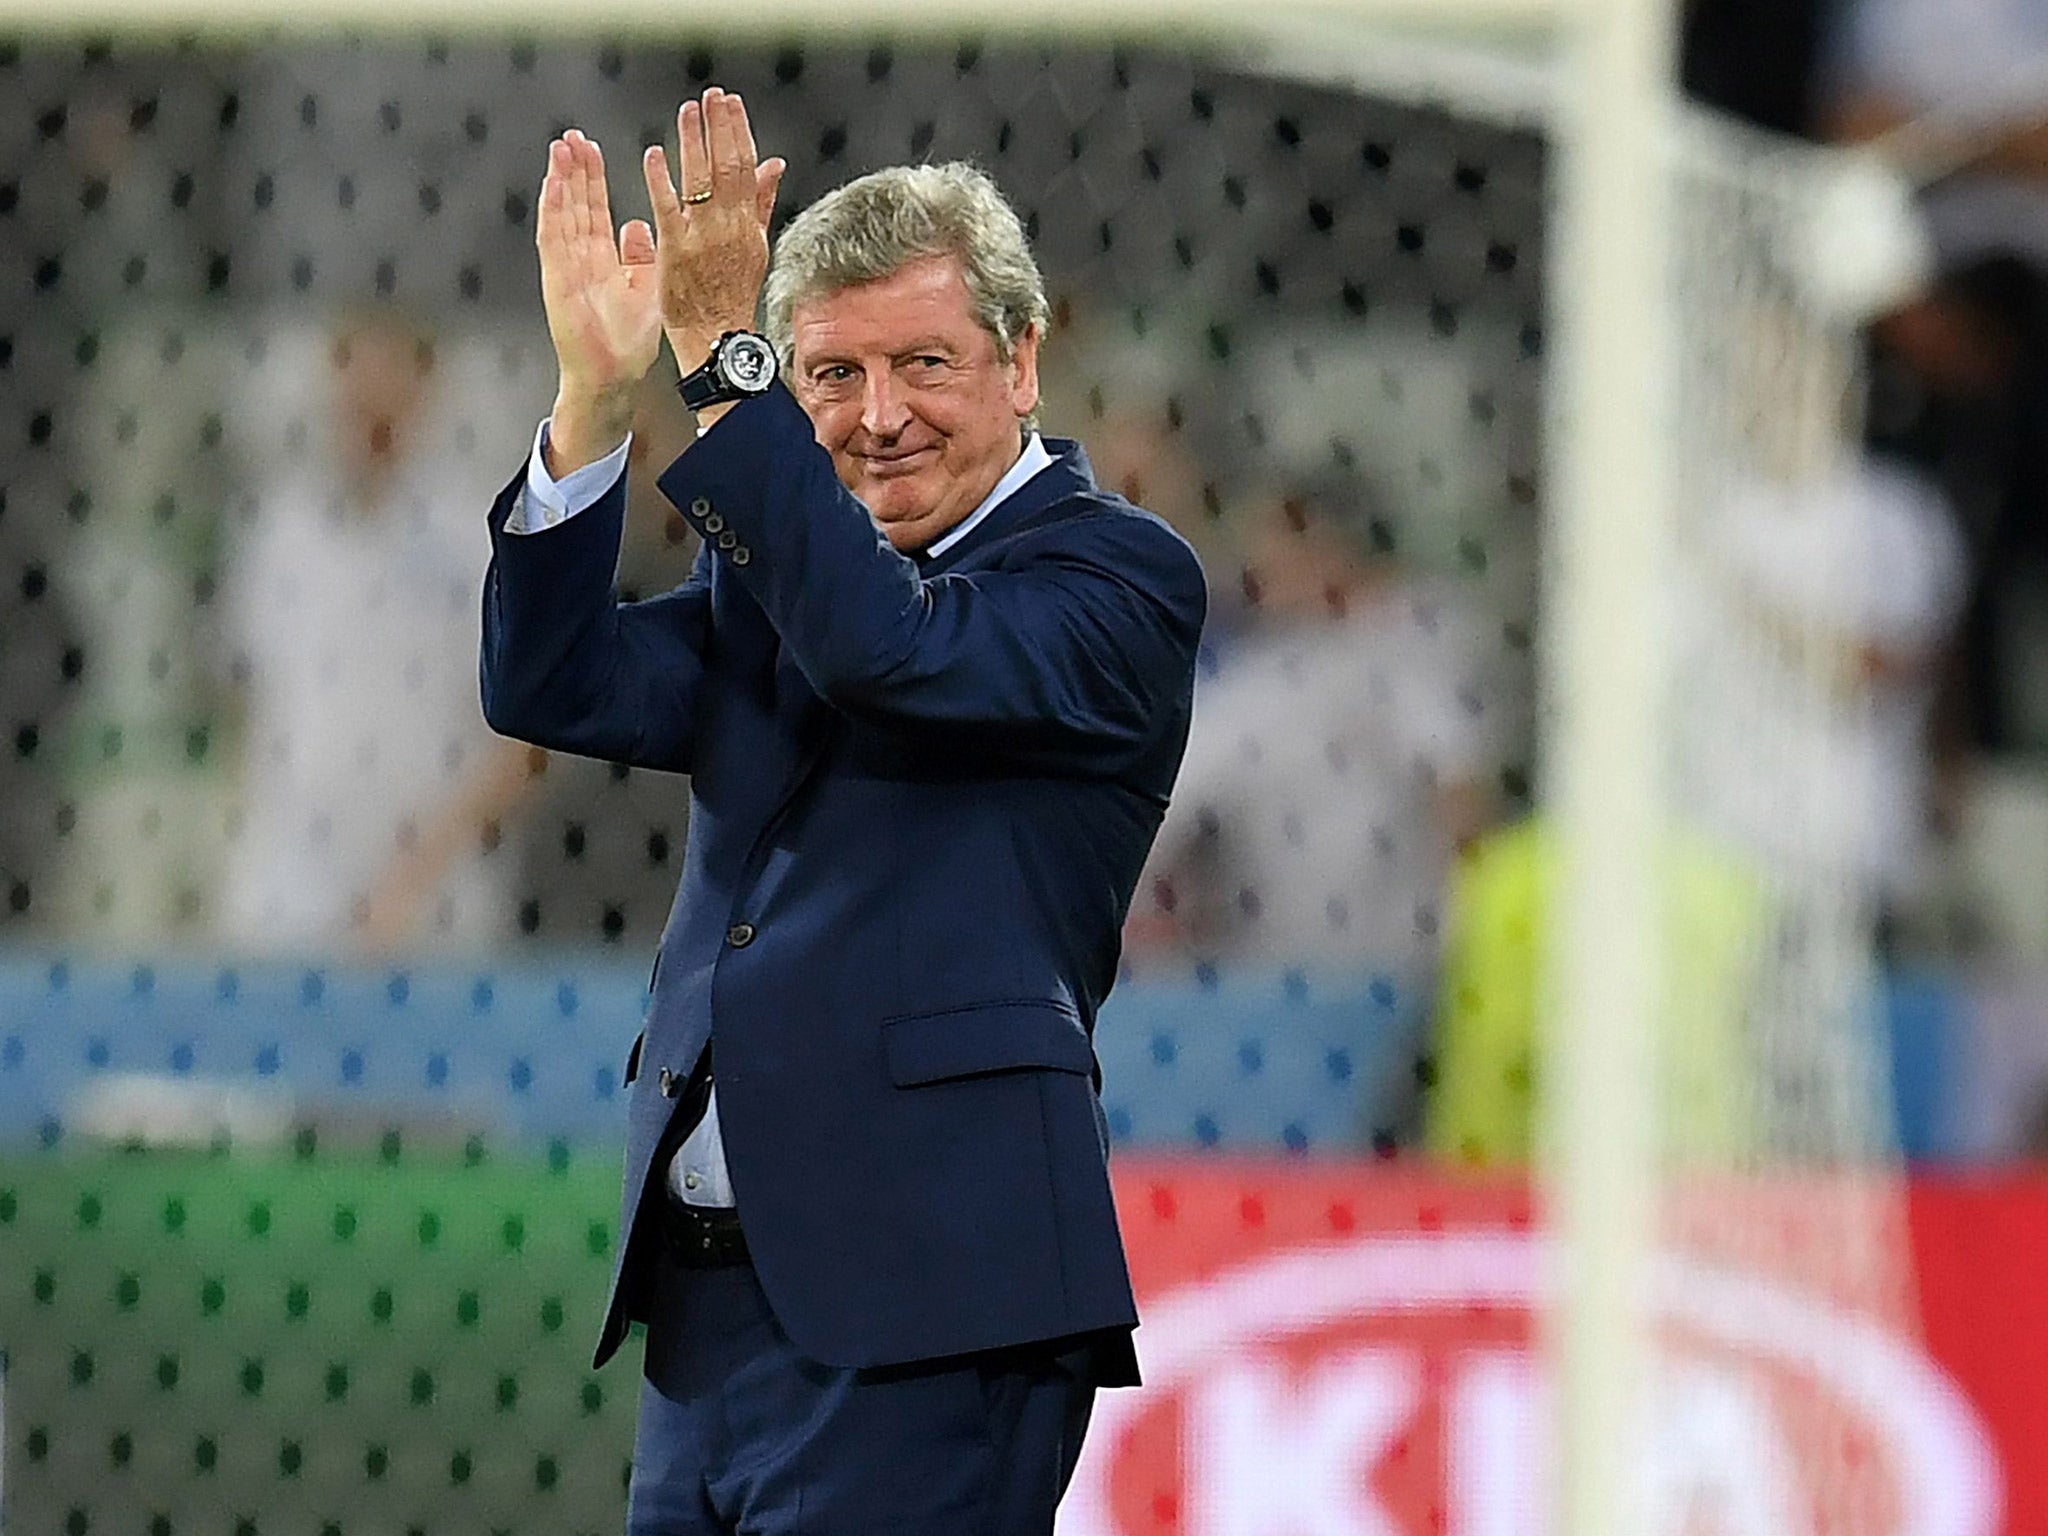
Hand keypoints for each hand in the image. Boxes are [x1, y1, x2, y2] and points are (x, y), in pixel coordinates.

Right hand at [537, 129, 660, 466]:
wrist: (613, 376)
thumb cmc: (627, 342)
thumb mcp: (643, 288)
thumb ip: (640, 256)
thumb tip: (638, 225)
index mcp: (601, 261)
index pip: (594, 209)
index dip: (592, 179)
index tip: (591, 148)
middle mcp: (580, 260)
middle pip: (575, 205)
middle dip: (574, 170)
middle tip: (572, 136)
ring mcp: (566, 268)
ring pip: (561, 215)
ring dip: (560, 182)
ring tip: (560, 148)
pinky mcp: (558, 280)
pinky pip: (553, 239)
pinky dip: (553, 211)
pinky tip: (553, 185)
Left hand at [642, 87, 786, 370]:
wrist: (717, 337)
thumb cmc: (732, 295)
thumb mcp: (756, 246)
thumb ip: (763, 203)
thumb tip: (775, 165)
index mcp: (749, 224)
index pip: (747, 167)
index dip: (738, 131)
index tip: (729, 103)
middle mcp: (730, 227)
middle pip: (728, 167)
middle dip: (719, 127)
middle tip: (710, 96)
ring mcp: (703, 239)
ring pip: (702, 182)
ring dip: (693, 143)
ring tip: (687, 112)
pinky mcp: (676, 252)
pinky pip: (669, 209)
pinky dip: (662, 181)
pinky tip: (655, 155)